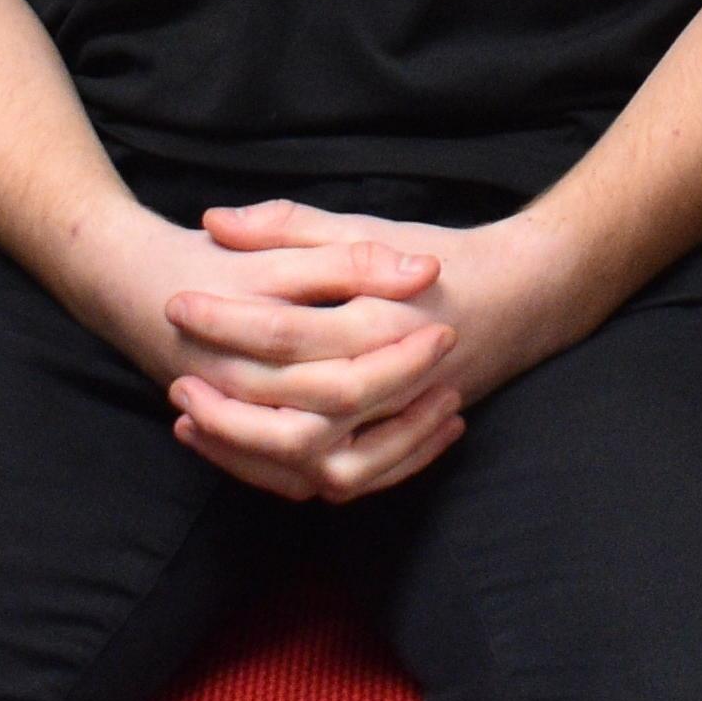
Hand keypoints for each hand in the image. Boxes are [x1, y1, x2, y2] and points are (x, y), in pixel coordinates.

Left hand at [144, 202, 590, 505]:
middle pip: (296, 418)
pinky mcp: (398, 440)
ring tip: (195, 423)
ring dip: (250, 453)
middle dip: (227, 408)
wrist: (527, 296)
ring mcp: (399, 417)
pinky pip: (341, 480)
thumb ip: (293, 225)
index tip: (177, 304)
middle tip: (174, 383)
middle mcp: (391, 378)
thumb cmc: (442, 255)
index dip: (225, 320)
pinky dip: (288, 474)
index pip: (287, 331)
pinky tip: (241, 450)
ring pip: (317, 466)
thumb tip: (215, 220)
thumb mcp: (368, 227)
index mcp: (379, 318)